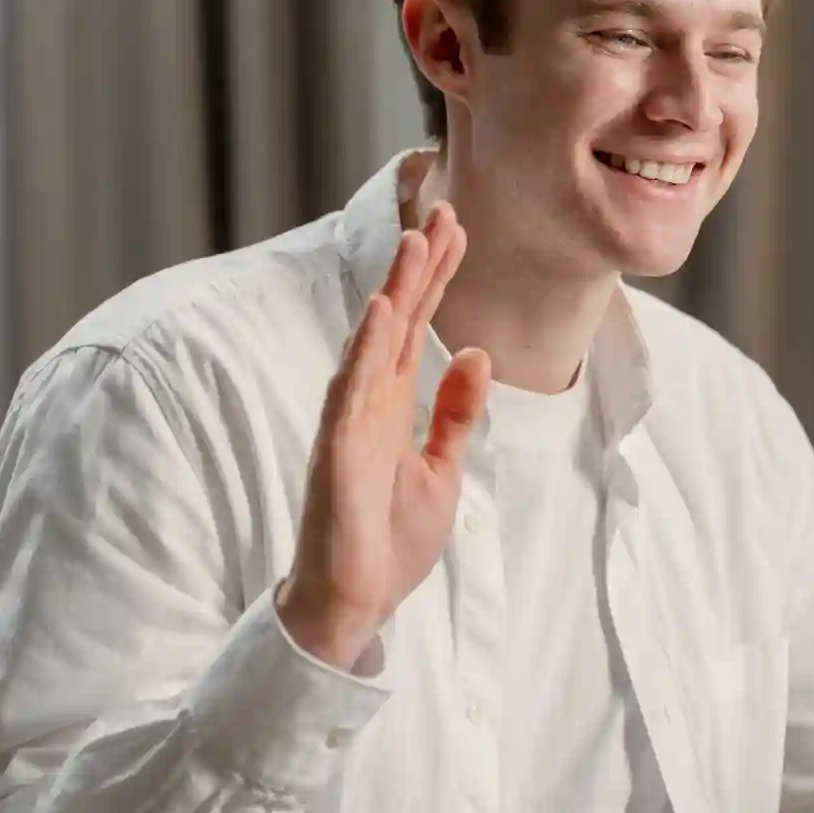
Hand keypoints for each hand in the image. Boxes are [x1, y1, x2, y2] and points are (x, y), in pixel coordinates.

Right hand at [277, 202, 488, 671]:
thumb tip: (477, 355)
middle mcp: (368, 403)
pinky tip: (381, 312)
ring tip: (414, 241)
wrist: (357, 601)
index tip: (457, 229)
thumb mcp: (442, 469)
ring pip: (373, 343)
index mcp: (392, 405)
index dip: (436, 278)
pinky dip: (365, 350)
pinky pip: (350, 391)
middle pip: (398, 320)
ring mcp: (349, 422)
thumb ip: (454, 415)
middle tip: (445, 211)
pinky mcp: (337, 450)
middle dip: (420, 266)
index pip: (418, 327)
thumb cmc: (389, 540)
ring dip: (394, 291)